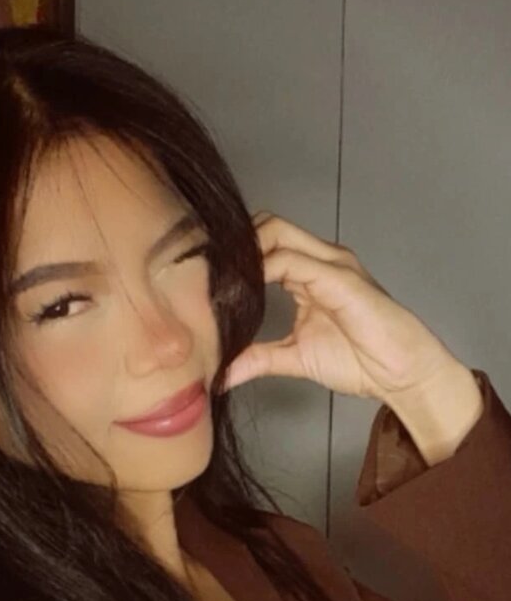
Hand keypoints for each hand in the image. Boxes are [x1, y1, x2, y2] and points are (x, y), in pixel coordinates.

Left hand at [222, 213, 460, 402]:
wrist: (401, 374)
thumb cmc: (360, 360)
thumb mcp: (294, 358)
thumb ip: (257, 358)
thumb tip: (219, 373)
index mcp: (307, 272)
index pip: (261, 242)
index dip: (230, 256)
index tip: (198, 280)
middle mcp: (318, 259)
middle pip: (264, 226)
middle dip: (232, 247)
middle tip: (202, 278)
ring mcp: (331, 264)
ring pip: (275, 233)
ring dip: (243, 255)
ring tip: (216, 283)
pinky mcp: (340, 277)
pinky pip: (293, 261)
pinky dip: (264, 271)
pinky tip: (244, 292)